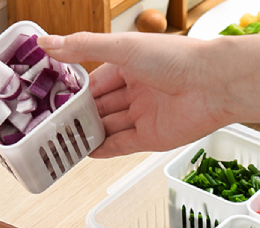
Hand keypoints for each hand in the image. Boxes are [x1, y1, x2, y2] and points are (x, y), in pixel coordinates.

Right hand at [38, 33, 229, 157]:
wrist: (212, 84)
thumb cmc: (175, 58)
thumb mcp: (122, 47)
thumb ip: (84, 47)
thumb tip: (47, 44)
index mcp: (132, 65)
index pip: (96, 80)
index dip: (76, 89)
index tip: (51, 97)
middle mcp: (138, 91)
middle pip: (102, 106)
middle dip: (79, 114)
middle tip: (51, 122)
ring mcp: (145, 115)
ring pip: (110, 126)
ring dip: (89, 133)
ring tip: (61, 139)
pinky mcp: (152, 138)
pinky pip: (122, 145)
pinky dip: (104, 148)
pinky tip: (85, 151)